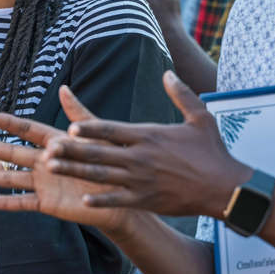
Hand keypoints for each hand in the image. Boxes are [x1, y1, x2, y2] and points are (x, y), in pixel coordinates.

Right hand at [0, 90, 141, 232]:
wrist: (120, 197)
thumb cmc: (109, 163)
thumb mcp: (95, 136)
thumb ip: (79, 115)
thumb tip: (65, 89)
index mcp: (53, 142)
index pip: (24, 129)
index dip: (3, 123)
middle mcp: (42, 162)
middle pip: (8, 153)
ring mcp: (43, 183)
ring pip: (8, 178)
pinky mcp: (47, 203)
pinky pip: (21, 202)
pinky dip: (4, 203)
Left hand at [46, 73, 249, 217]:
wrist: (226, 188)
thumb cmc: (213, 152)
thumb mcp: (200, 118)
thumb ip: (181, 94)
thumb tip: (169, 73)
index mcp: (149, 135)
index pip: (112, 129)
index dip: (90, 128)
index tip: (70, 126)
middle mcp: (141, 158)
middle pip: (99, 153)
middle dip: (71, 151)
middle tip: (47, 149)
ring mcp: (142, 181)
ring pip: (101, 176)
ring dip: (75, 172)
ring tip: (51, 169)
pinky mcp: (147, 200)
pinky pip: (118, 200)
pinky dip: (100, 200)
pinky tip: (82, 199)